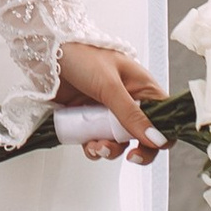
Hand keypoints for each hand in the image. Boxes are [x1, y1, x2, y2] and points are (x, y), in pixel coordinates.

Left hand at [57, 39, 167, 161]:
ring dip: (111, 150)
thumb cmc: (83, 56)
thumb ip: (131, 115)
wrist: (46, 53)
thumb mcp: (110, 86)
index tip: (152, 146)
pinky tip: (87, 145)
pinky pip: (98, 141)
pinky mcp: (88, 119)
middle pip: (144, 135)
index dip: (163, 134)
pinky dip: (94, 148)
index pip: (164, 116)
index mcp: (142, 88)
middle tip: (130, 156)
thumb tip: (157, 140)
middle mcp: (129, 101)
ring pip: (119, 142)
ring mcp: (108, 112)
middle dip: (137, 149)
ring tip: (97, 146)